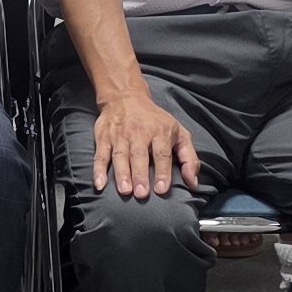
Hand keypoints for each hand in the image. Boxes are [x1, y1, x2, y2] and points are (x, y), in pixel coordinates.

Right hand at [89, 87, 200, 202]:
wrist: (125, 97)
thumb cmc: (155, 121)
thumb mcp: (179, 133)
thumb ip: (189, 158)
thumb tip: (193, 183)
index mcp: (160, 132)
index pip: (161, 153)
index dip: (162, 171)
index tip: (161, 188)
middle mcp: (139, 132)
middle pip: (139, 155)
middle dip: (140, 174)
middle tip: (141, 193)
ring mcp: (119, 135)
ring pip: (120, 156)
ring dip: (121, 173)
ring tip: (124, 190)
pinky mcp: (104, 138)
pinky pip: (100, 155)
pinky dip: (98, 170)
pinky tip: (99, 183)